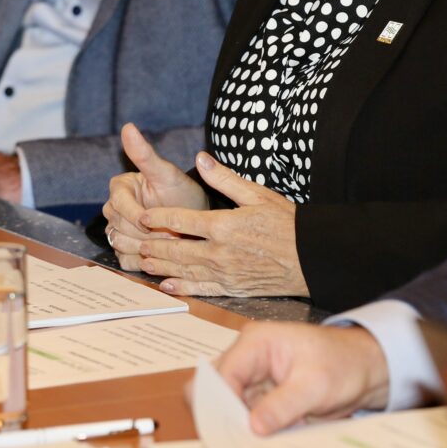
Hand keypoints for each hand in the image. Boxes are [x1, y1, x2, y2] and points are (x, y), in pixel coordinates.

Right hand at [104, 123, 206, 269]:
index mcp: (119, 188)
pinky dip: (143, 261)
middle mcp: (113, 209)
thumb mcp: (167, 173)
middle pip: (119, 228)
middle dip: (147, 233)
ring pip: (120, 245)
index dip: (140, 216)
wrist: (196, 217)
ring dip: (146, 248)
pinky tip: (162, 256)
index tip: (162, 220)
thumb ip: (145, 154)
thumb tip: (128, 126)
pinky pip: (125, 261)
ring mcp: (117, 230)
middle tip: (173, 234)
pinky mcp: (124, 250)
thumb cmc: (182, 192)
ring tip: (170, 243)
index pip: (121, 206)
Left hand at [136, 152, 306, 297]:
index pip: (181, 220)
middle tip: (136, 241)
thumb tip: (201, 159)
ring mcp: (223, 272)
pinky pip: (200, 288)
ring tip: (143, 261)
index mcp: (223, 225)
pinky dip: (180, 286)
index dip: (159, 217)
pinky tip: (167, 285)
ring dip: (160, 265)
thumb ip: (225, 178)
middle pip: (175, 248)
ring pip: (183, 269)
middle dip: (153, 244)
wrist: (309, 256)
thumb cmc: (287, 222)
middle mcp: (219, 251)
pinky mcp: (231, 287)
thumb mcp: (258, 194)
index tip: (144, 215)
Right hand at [216, 322, 390, 434]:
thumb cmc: (343, 362)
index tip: (231, 433)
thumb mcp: (316, 385)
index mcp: (256, 343)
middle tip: (239, 438)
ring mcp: (253, 379)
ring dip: (239, 427)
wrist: (363, 369)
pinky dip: (252, 431)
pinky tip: (266, 439)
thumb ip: (283, 405)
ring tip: (257, 439)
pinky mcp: (260, 397)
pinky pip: (245, 418)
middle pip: (215, 391)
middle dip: (223, 417)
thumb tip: (253, 426)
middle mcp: (248, 358)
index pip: (221, 375)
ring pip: (228, 408)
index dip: (220, 405)